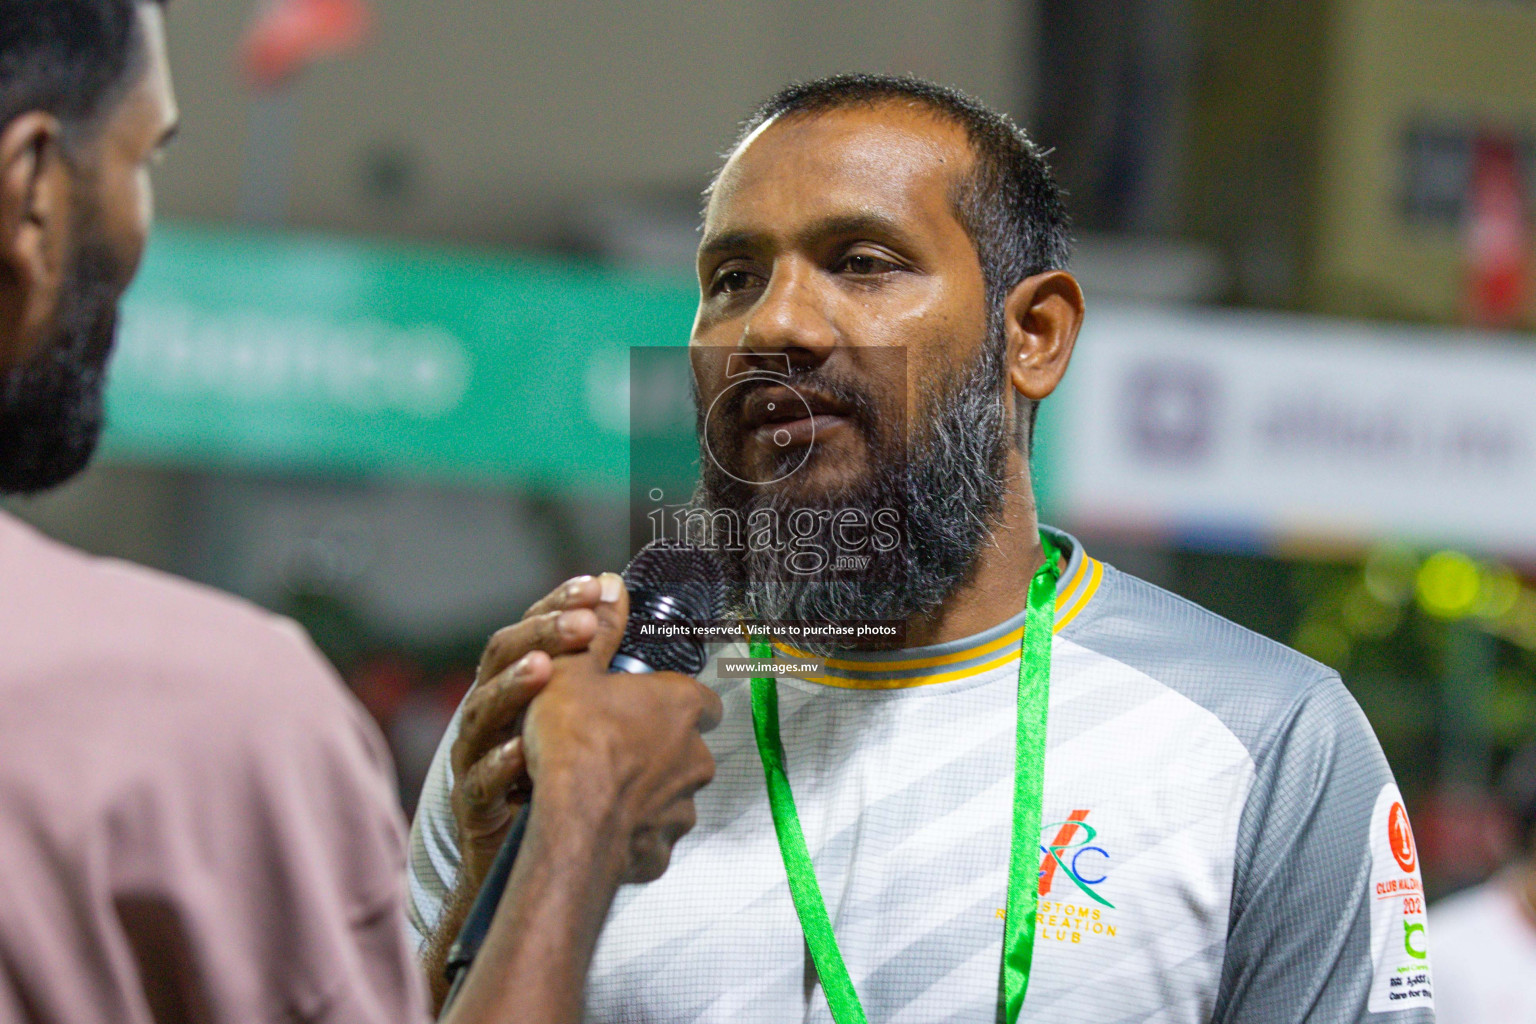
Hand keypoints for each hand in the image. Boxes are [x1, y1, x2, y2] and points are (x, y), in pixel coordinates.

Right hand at [450, 573, 618, 881]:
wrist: (539, 860)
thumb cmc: (566, 777)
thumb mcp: (581, 701)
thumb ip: (592, 643)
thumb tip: (615, 586)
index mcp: (517, 687)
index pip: (529, 630)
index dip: (559, 604)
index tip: (595, 586)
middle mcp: (493, 717)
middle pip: (505, 662)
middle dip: (545, 637)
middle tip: (583, 625)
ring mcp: (480, 760)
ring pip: (487, 718)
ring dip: (516, 691)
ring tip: (542, 670)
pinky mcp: (477, 810)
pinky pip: (486, 786)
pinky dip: (503, 768)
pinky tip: (522, 756)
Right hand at [520, 580, 722, 882]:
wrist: (571, 825)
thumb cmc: (573, 739)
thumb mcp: (571, 669)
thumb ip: (595, 629)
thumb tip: (612, 583)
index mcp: (682, 707)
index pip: (702, 700)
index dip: (675, 703)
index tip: (648, 707)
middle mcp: (696, 757)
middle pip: (688, 750)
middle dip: (659, 752)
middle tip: (616, 751)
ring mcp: (683, 808)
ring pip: (672, 796)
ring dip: (646, 794)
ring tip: (603, 793)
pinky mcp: (662, 851)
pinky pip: (651, 839)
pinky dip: (632, 835)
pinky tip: (601, 830)